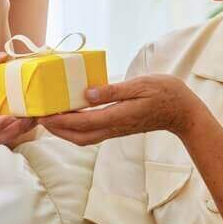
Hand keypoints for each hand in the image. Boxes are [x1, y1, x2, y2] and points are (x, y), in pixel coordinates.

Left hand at [38, 74, 200, 145]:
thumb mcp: (140, 85)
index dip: (60, 120)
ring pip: (84, 138)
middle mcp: (114, 127)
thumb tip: (86, 94)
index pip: (82, 122)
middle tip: (38, 118)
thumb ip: (113, 90)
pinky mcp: (118, 128)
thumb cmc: (164, 93)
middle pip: (78, 137)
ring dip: (64, 131)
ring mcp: (116, 130)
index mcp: (118, 116)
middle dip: (56, 130)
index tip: (43, 114)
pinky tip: (71, 116)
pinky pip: (92, 134)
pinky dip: (76, 128)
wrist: (183, 112)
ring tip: (49, 118)